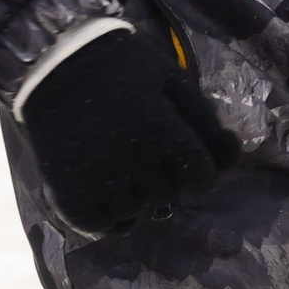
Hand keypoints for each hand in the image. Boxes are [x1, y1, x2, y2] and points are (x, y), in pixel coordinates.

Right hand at [20, 28, 236, 235]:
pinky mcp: (70, 198)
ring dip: (135, 193)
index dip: (198, 170)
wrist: (56, 63)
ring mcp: (99, 183)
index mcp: (161, 130)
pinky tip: (102, 183)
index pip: (202, 178)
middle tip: (141, 147)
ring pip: (138, 211)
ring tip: (117, 159)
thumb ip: (205, 121)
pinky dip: (109, 212)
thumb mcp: (172, 81)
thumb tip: (232, 156)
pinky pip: (106, 226)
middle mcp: (132, 161)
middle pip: (169, 194)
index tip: (184, 157)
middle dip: (164, 176)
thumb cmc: (123, 68)